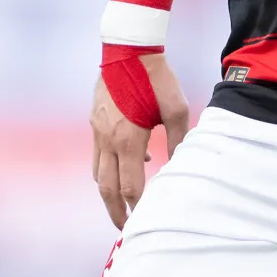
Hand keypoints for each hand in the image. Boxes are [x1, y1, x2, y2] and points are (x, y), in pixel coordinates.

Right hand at [91, 53, 189, 227]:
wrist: (127, 48)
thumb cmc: (156, 78)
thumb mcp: (176, 109)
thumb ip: (179, 140)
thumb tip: (182, 165)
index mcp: (128, 140)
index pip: (130, 187)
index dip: (138, 207)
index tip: (146, 220)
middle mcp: (108, 139)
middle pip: (107, 189)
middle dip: (115, 212)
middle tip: (124, 228)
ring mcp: (97, 130)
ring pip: (97, 173)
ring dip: (108, 192)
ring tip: (120, 203)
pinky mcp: (94, 120)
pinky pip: (97, 153)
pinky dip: (108, 167)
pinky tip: (127, 162)